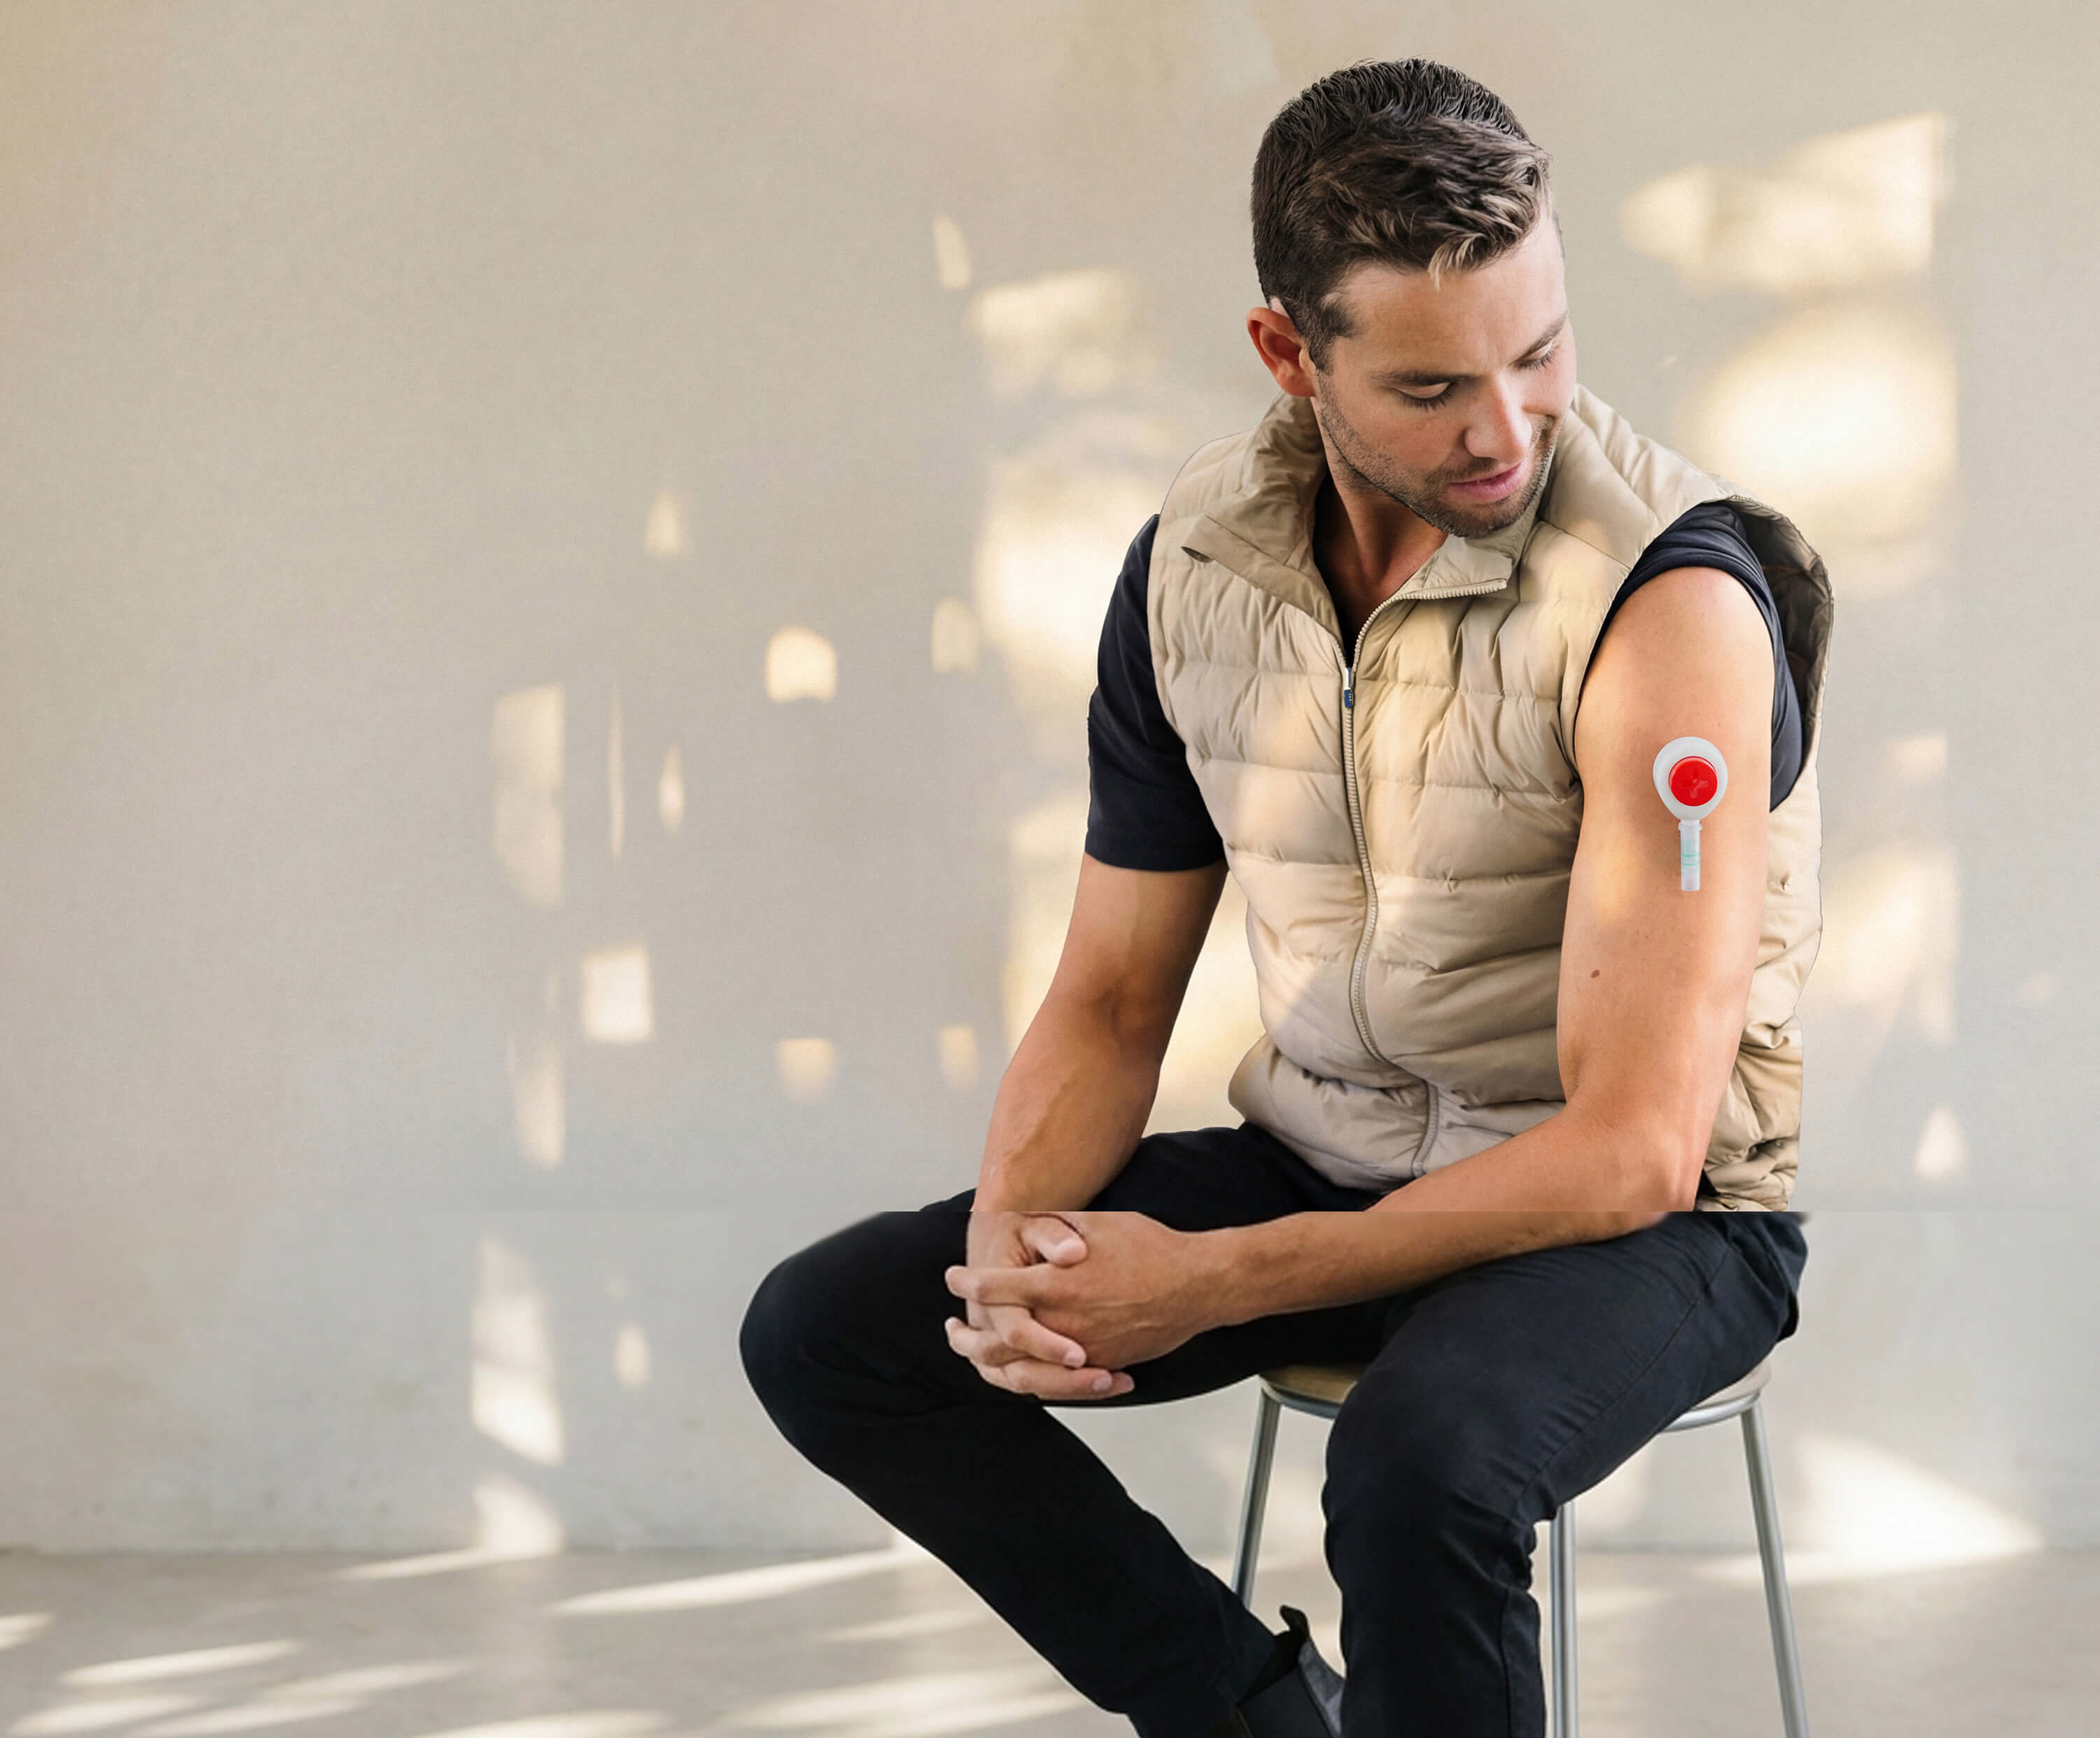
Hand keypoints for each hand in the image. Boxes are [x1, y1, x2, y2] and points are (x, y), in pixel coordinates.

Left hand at [945, 1211, 1216, 1393]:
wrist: (1197, 1285)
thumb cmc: (1150, 1248)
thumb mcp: (1097, 1224)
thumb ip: (1056, 1230)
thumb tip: (1028, 1222)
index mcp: (1057, 1284)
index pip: (996, 1288)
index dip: (968, 1283)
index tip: (953, 1279)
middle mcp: (1064, 1323)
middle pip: (998, 1342)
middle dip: (968, 1338)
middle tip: (952, 1330)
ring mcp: (1082, 1351)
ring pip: (1023, 1372)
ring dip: (993, 1365)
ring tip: (978, 1356)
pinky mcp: (1101, 1366)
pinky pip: (1057, 1383)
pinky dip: (1031, 1380)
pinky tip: (1019, 1370)